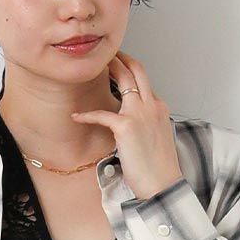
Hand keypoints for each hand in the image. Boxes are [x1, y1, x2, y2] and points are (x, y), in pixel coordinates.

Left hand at [68, 49, 183, 200]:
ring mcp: (140, 113)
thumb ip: (147, 126)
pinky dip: (87, 115)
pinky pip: (102, 114)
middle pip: (138, 71)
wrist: (163, 184)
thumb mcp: (157, 140)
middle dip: (122, 57)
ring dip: (109, 69)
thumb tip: (134, 128)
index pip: (145, 83)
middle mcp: (152, 106)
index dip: (132, 72)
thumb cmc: (160, 169)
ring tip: (94, 67)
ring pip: (125, 79)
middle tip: (108, 54)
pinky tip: (76, 116)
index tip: (121, 67)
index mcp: (160, 109)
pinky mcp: (126, 126)